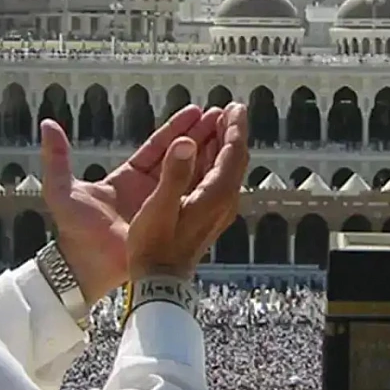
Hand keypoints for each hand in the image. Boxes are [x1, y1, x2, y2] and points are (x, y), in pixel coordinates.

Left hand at [39, 105, 223, 302]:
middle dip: (202, 134)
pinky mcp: (175, 223)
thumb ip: (57, 158)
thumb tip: (48, 124)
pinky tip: (229, 168)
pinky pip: (197, 199)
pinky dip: (212, 182)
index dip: (177, 128)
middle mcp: (151, 190)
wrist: (89, 269)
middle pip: (181, 155)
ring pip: (193, 174)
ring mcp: (165, 206)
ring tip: (231, 133)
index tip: (197, 111)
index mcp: (128, 178)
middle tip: (222, 114)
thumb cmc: (74, 233)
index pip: (157, 147)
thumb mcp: (62, 190)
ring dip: (212, 154)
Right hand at [128, 104, 248, 280]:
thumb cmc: (154, 247)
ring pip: (226, 169)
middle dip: (231, 132)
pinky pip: (216, 180)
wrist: (160, 282)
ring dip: (222, 144)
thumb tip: (189, 142)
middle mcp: (223, 201)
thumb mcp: (159, 208)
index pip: (233, 153)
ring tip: (217, 123)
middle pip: (234, 158)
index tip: (235, 107)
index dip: (234, 128)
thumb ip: (174, 173)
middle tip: (228, 110)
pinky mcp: (208, 215)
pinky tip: (202, 153)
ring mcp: (218, 209)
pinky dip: (213, 160)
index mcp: (216, 196)